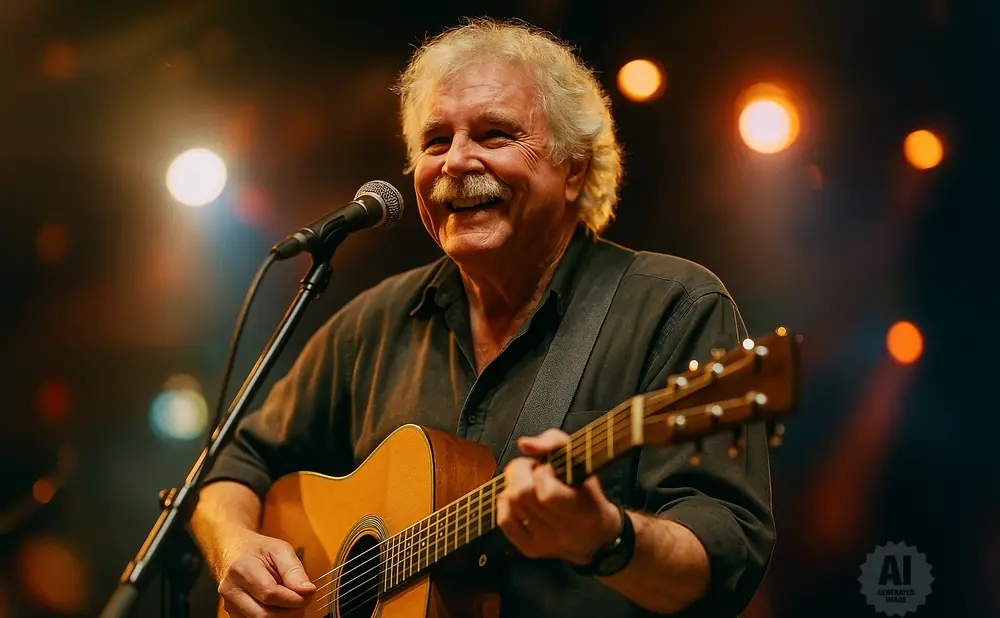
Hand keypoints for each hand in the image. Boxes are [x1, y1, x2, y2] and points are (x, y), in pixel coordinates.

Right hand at [216, 530, 315, 617]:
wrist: (234, 551)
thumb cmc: (257, 549)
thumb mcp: (279, 549)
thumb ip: (293, 569)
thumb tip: (307, 590)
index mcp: (241, 568)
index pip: (270, 594)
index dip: (293, 599)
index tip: (307, 594)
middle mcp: (231, 589)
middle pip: (264, 614)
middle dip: (290, 612)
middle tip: (302, 601)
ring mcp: (229, 604)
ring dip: (282, 617)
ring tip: (291, 603)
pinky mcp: (232, 614)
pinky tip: (279, 607)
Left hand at [496, 428, 622, 564]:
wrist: (598, 537)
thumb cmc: (588, 492)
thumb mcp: (582, 459)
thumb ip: (555, 442)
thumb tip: (524, 444)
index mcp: (583, 510)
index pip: (547, 493)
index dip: (542, 472)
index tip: (549, 467)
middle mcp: (565, 531)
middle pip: (522, 496)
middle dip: (520, 472)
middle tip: (531, 468)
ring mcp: (546, 542)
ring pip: (511, 504)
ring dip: (513, 485)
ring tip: (528, 483)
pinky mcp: (531, 549)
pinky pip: (504, 521)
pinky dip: (505, 503)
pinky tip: (519, 499)